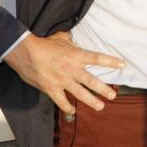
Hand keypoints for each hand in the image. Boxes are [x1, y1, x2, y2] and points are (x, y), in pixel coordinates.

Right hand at [4, 31, 124, 113]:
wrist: (25, 52)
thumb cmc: (43, 44)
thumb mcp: (61, 38)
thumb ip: (71, 40)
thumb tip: (75, 36)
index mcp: (76, 56)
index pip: (98, 58)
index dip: (111, 61)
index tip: (122, 65)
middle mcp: (72, 69)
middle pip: (92, 81)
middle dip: (103, 89)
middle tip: (113, 95)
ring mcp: (62, 81)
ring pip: (80, 94)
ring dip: (91, 101)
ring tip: (100, 106)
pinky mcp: (51, 89)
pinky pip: (61, 101)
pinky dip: (67, 107)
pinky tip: (72, 111)